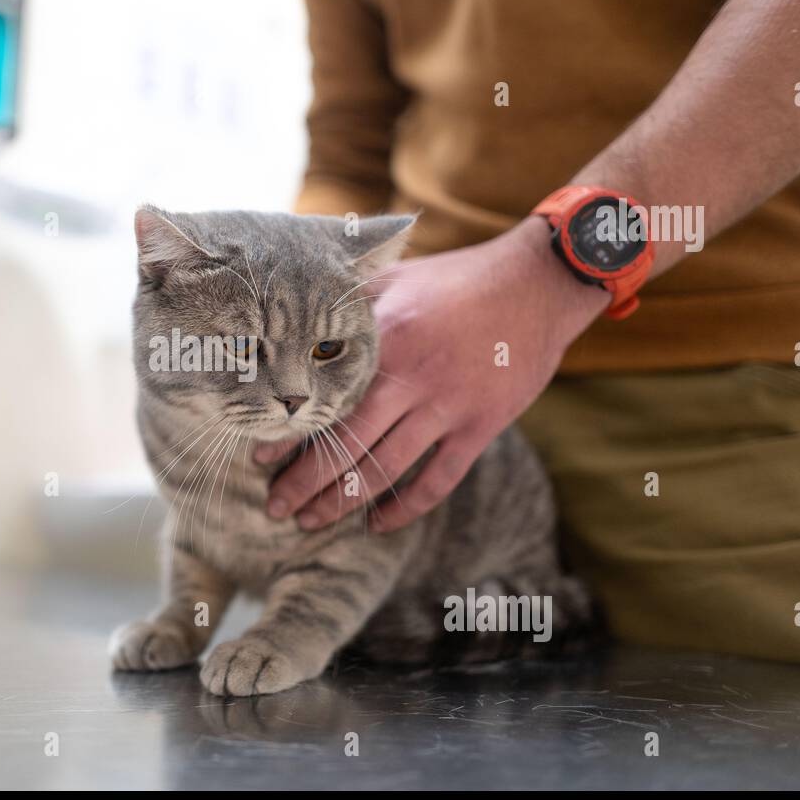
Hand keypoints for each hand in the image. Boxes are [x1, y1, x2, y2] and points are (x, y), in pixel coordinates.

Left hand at [255, 218, 607, 532]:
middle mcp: (414, 377)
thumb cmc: (459, 277)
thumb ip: (348, 297)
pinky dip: (406, 508)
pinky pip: (438, 480)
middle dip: (305, 481)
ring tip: (310, 521)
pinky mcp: (482, 425)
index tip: (260, 459)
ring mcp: (450, 406)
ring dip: (343, 501)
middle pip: (348, 443)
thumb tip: (294, 305)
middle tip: (275, 507)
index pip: (325, 398)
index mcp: (385, 337)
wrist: (539, 283)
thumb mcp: (397, 275)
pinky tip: (377, 523)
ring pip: (385, 468)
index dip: (290, 433)